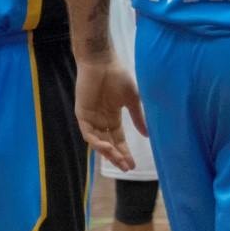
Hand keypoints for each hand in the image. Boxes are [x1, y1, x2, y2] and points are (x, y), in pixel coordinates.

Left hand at [75, 57, 145, 171]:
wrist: (103, 62)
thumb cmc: (118, 77)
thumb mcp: (132, 100)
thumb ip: (138, 118)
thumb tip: (147, 135)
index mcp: (112, 117)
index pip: (118, 140)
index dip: (125, 153)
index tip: (133, 165)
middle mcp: (101, 120)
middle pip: (108, 144)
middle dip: (117, 157)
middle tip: (126, 168)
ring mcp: (90, 117)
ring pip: (97, 141)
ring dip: (107, 152)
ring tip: (118, 159)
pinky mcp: (82, 113)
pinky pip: (87, 132)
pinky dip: (96, 142)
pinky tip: (107, 147)